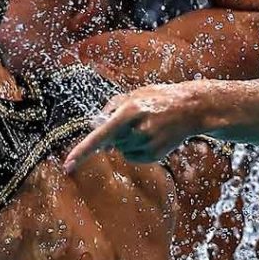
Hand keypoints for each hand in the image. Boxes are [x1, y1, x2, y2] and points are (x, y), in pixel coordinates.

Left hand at [64, 82, 204, 171]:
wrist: (191, 108)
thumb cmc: (157, 99)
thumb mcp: (133, 94)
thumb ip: (110, 109)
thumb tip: (98, 134)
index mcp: (130, 110)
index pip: (100, 135)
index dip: (82, 150)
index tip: (67, 165)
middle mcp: (139, 129)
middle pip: (111, 143)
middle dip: (116, 134)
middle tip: (137, 120)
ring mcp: (149, 144)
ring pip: (121, 150)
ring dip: (127, 141)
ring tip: (148, 127)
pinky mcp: (156, 155)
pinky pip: (133, 157)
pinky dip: (136, 150)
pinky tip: (152, 137)